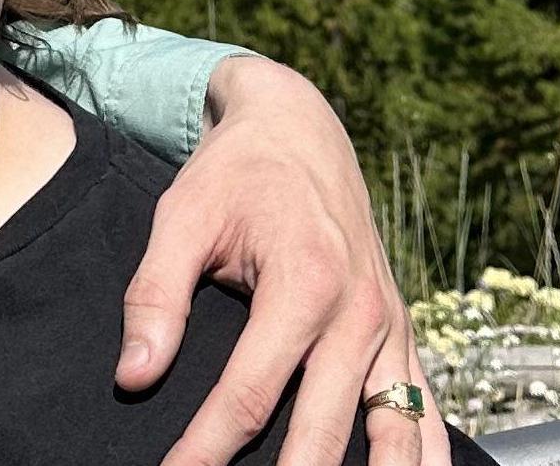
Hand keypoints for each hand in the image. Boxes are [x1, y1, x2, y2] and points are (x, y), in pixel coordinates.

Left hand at [118, 55, 445, 465]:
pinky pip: (425, 416)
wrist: (299, 128)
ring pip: (394, 439)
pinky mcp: (403, 337)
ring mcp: (390, 329)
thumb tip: (133, 377)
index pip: (250, 395)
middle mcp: (360, 312)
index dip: (207, 450)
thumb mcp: (182, 214)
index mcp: (305, 280)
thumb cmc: (235, 172)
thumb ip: (156, 294)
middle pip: (324, 434)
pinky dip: (419, 460)